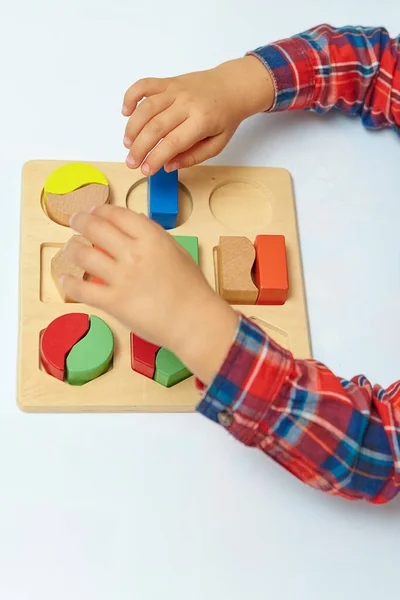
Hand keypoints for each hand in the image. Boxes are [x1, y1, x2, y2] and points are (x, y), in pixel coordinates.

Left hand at [61, 205, 238, 384]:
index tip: (93, 210)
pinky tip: (66, 280)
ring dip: (72, 249)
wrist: (195, 321)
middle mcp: (134, 254)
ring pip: (84, 255)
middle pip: (97, 228)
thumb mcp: (177, 252)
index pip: (118, 215)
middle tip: (75, 221)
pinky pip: (82, 289)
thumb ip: (155, 237)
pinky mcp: (114, 302)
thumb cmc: (192, 289)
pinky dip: (70, 284)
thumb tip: (134, 224)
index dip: (101, 210)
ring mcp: (122, 278)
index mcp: (152, 239)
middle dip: (80, 221)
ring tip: (71, 248)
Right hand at [122, 56, 274, 175]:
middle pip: (155, 127)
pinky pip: (144, 85)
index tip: (145, 170)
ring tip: (128, 144)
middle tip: (131, 162)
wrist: (232, 87)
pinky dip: (131, 96)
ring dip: (132, 128)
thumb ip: (193, 157)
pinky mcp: (168, 82)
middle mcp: (186, 103)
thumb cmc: (224, 118)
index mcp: (202, 121)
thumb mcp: (217, 144)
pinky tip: (126, 112)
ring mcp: (175, 90)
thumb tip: (168, 166)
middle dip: (139, 148)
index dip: (155, 158)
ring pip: (146, 108)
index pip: (173, 142)